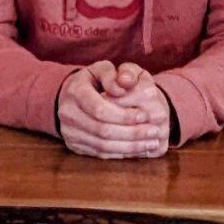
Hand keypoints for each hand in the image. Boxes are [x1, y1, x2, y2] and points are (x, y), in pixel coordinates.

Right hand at [56, 61, 172, 158]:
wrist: (68, 97)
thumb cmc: (92, 81)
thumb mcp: (101, 69)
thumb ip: (114, 74)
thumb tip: (124, 85)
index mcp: (75, 92)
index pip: (100, 109)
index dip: (124, 115)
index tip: (144, 115)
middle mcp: (68, 114)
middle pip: (103, 131)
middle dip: (131, 133)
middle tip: (155, 132)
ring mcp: (69, 133)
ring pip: (103, 146)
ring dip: (130, 147)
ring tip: (152, 142)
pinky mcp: (75, 146)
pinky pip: (100, 154)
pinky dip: (122, 153)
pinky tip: (139, 149)